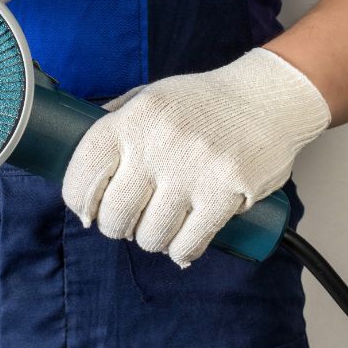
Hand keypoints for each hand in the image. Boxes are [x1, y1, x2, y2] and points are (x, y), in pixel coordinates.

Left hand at [62, 48, 330, 267]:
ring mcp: (192, 170)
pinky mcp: (225, 193)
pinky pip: (188, 243)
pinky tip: (184, 242)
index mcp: (133, 120)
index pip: (84, 173)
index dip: (78, 200)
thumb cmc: (203, 102)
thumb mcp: (149, 96)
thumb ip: (115, 121)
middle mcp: (157, 145)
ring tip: (161, 226)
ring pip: (151, 236)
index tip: (87, 208)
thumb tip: (79, 159)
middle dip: (117, 227)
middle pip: (115, 214)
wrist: (268, 97)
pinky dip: (182, 251)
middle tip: (129, 221)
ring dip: (152, 240)